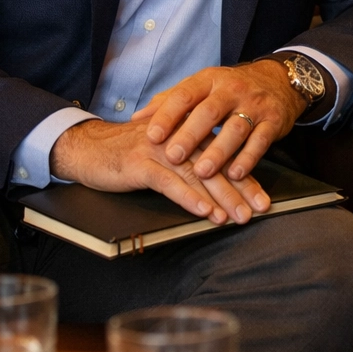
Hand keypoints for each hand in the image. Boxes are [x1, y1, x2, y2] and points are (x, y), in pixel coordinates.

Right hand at [49, 117, 270, 224]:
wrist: (88, 147)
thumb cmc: (130, 155)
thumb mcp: (165, 157)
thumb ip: (190, 164)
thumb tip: (221, 191)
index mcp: (189, 135)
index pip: (224, 158)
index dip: (245, 179)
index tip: (264, 200)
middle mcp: (179, 139)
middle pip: (216, 166)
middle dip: (240, 190)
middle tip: (259, 210)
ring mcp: (160, 150)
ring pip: (198, 175)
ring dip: (220, 198)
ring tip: (237, 216)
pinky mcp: (141, 164)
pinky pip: (170, 182)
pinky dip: (189, 198)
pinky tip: (205, 211)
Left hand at [134, 60, 306, 180]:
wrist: (279, 81)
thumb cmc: (230, 90)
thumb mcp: (202, 87)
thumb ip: (170, 101)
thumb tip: (137, 117)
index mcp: (209, 81)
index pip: (185, 95)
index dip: (167, 115)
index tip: (151, 136)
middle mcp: (232, 90)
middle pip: (209, 112)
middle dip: (190, 135)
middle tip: (173, 156)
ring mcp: (255, 105)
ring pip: (236, 129)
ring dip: (218, 152)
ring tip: (202, 172)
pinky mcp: (273, 121)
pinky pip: (261, 141)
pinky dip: (248, 158)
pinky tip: (235, 174)